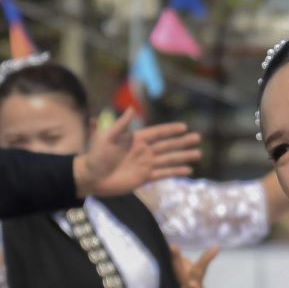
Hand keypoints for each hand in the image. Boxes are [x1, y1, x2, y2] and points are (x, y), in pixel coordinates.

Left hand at [74, 109, 200, 196]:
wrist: (90, 177)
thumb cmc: (95, 156)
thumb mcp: (106, 137)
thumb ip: (120, 125)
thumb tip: (130, 109)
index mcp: (136, 139)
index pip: (157, 133)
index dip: (170, 130)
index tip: (184, 127)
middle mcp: (143, 151)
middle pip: (167, 145)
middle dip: (182, 142)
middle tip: (198, 138)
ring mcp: (145, 164)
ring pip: (168, 159)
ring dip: (183, 156)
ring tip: (198, 154)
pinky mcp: (144, 178)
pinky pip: (163, 174)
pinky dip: (175, 172)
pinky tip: (187, 170)